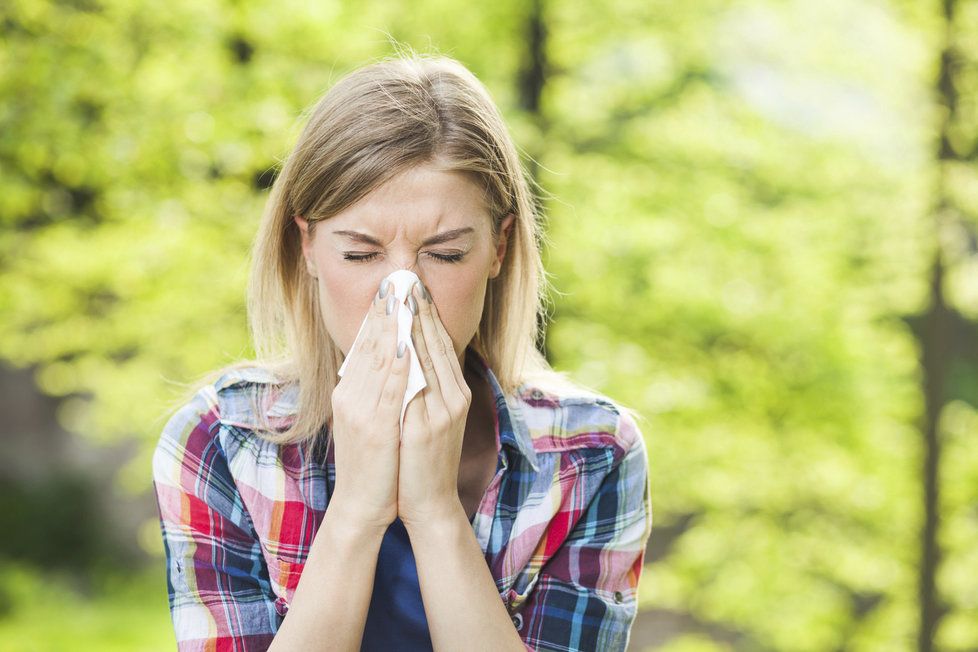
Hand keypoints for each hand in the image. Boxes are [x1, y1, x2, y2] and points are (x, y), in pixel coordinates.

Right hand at [328, 280, 409, 534]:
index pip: (365, 345)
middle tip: (397, 278)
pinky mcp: (374, 427)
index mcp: (349, 392)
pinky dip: (396, 362)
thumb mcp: (369, 421)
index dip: (378, 315)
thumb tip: (389, 362)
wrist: (362, 506)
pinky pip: (388, 388)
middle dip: (385, 310)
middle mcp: (350, 396)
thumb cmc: (374, 465)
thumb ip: (376, 391)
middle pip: (369, 344)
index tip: (391, 288)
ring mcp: (360, 411)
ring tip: (402, 297)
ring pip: (378, 359)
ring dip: (391, 326)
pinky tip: (404, 341)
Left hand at [397, 280, 472, 528]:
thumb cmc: (421, 460)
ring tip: (399, 296)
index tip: (412, 286)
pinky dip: (408, 359)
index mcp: (454, 393)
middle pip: (437, 343)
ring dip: (413, 325)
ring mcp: (444, 411)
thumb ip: (423, 387)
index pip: (440, 343)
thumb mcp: (427, 417)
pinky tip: (397, 339)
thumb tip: (408, 354)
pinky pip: (418, 384)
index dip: (426, 313)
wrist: (428, 502)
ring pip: (429, 358)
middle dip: (420, 309)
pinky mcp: (429, 426)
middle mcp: (454, 397)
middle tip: (406, 277)